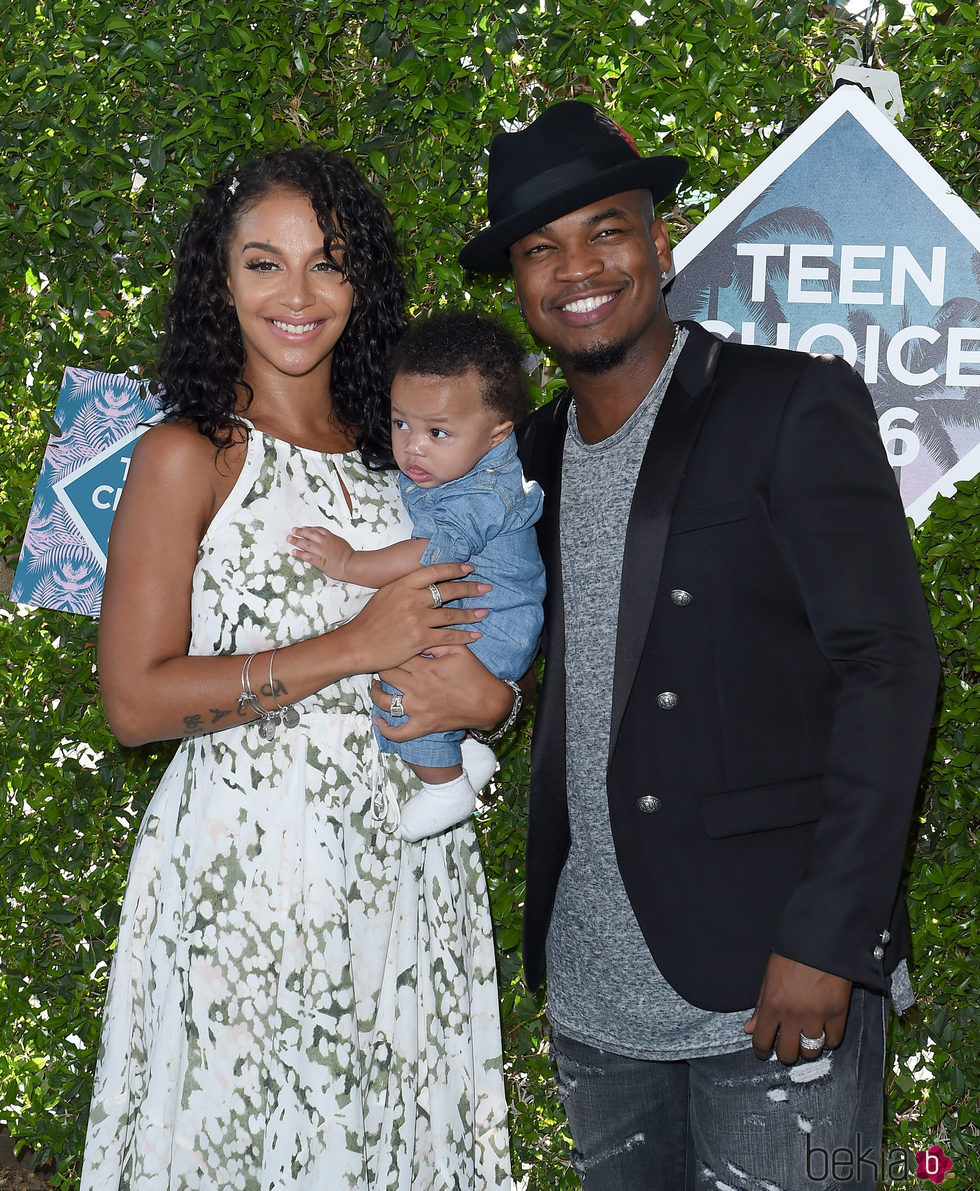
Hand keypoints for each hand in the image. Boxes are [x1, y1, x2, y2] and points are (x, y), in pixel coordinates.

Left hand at [288, 524, 354, 579]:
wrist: (352, 564)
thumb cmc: (348, 554)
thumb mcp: (340, 541)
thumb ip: (330, 538)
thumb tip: (323, 537)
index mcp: (330, 536)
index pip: (316, 529)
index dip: (308, 528)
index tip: (303, 528)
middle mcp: (324, 542)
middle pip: (309, 534)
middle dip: (299, 532)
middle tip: (293, 530)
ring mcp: (321, 551)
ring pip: (306, 544)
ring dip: (296, 541)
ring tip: (290, 539)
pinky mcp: (320, 561)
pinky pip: (307, 556)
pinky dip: (300, 553)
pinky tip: (294, 551)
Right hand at [335, 564, 489, 674]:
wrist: (356, 645)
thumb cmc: (369, 621)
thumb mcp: (385, 594)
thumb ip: (405, 587)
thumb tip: (424, 582)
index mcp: (403, 585)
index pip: (434, 571)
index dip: (454, 568)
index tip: (469, 568)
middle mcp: (412, 599)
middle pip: (448, 590)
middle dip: (470, 588)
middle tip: (486, 587)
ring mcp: (417, 619)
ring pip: (451, 614)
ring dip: (471, 613)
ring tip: (485, 612)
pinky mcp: (420, 639)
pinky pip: (448, 636)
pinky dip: (465, 635)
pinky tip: (476, 635)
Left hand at [373, 644, 512, 739]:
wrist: (489, 704)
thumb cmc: (476, 675)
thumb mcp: (460, 650)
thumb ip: (438, 640)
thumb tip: (419, 636)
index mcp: (426, 668)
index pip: (397, 655)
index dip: (391, 649)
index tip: (390, 646)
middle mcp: (417, 689)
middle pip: (386, 675)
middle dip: (380, 667)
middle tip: (380, 663)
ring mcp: (418, 709)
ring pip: (384, 702)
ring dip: (375, 693)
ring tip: (375, 686)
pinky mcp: (423, 726)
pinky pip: (398, 733)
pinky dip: (385, 729)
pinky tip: (379, 720)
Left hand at [743, 953, 851, 1062]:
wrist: (822, 938)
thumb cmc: (792, 954)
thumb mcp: (769, 976)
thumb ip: (760, 1005)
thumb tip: (749, 1029)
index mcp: (772, 1004)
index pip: (761, 1040)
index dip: (761, 1051)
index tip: (764, 1052)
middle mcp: (792, 1014)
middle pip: (787, 1053)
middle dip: (785, 1053)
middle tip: (788, 1046)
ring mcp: (816, 1015)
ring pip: (811, 1051)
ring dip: (808, 1048)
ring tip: (806, 1038)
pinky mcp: (838, 1013)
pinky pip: (833, 1040)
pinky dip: (829, 1039)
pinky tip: (824, 1030)